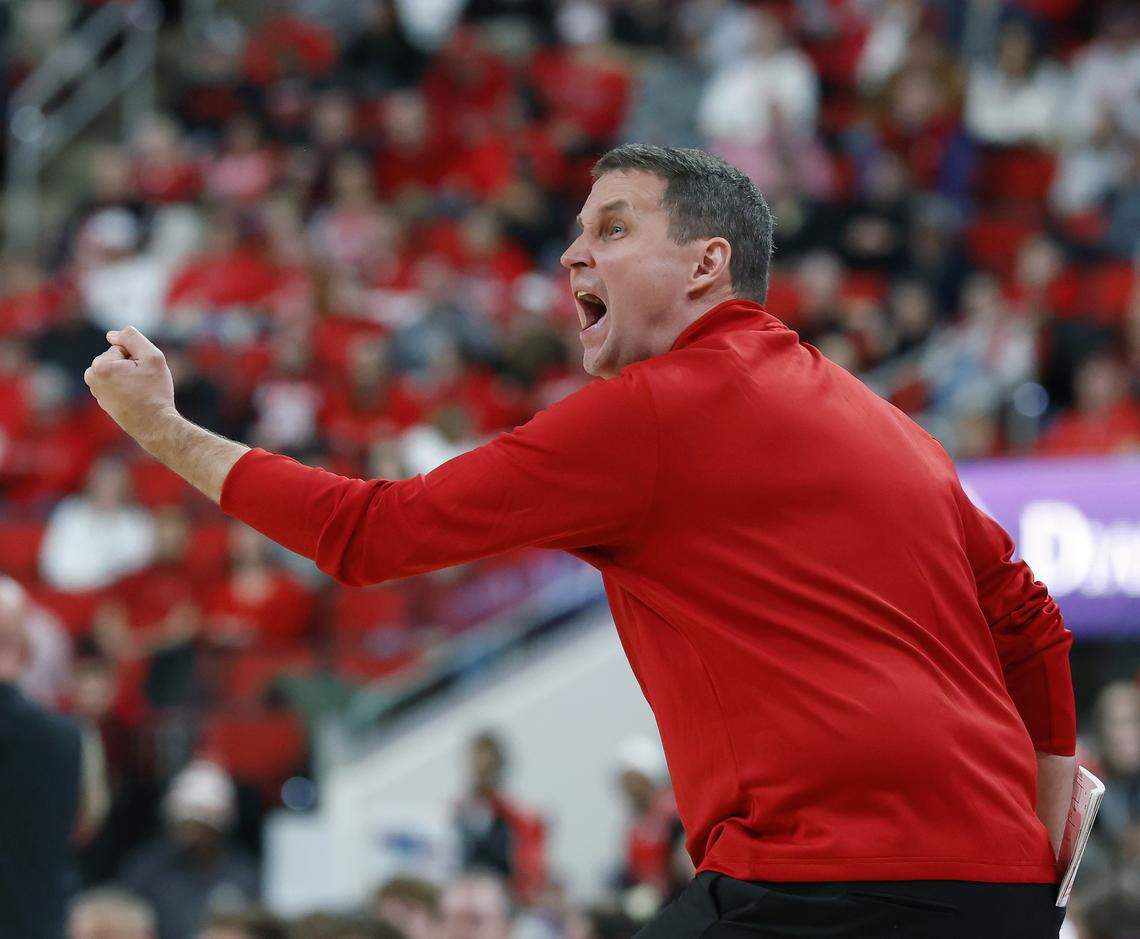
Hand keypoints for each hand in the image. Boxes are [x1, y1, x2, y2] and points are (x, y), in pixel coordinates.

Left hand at [84, 326, 177, 444]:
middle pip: (116, 359)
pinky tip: (135, 400)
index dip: (138, 358)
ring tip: (139, 392)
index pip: (122, 348)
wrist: (155, 425)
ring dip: (129, 377)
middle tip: (143, 384)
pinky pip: (117, 385)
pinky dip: (127, 388)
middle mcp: (91, 378)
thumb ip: (132, 337)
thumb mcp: (153, 357)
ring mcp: (96, 391)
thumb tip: (111, 335)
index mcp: (99, 366)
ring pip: (116, 372)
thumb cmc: (155, 392)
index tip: (143, 374)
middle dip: (130, 367)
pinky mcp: (102, 401)